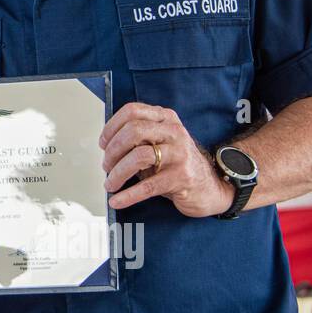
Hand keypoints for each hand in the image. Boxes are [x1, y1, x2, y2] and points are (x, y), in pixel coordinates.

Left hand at [99, 102, 233, 217]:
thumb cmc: (175, 164)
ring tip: (110, 184)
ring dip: (118, 172)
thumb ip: (137, 138)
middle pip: (134, 131)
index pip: (132, 111)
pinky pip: (148, 186)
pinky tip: (117, 201)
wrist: (208, 187)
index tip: (103, 143)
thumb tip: (106, 145)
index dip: (111, 127)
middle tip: (106, 166)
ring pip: (139, 156)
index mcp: (166, 118)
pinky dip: (128, 195)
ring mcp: (180, 154)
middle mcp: (174, 132)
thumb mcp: (158, 143)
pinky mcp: (182, 177)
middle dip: (113, 151)